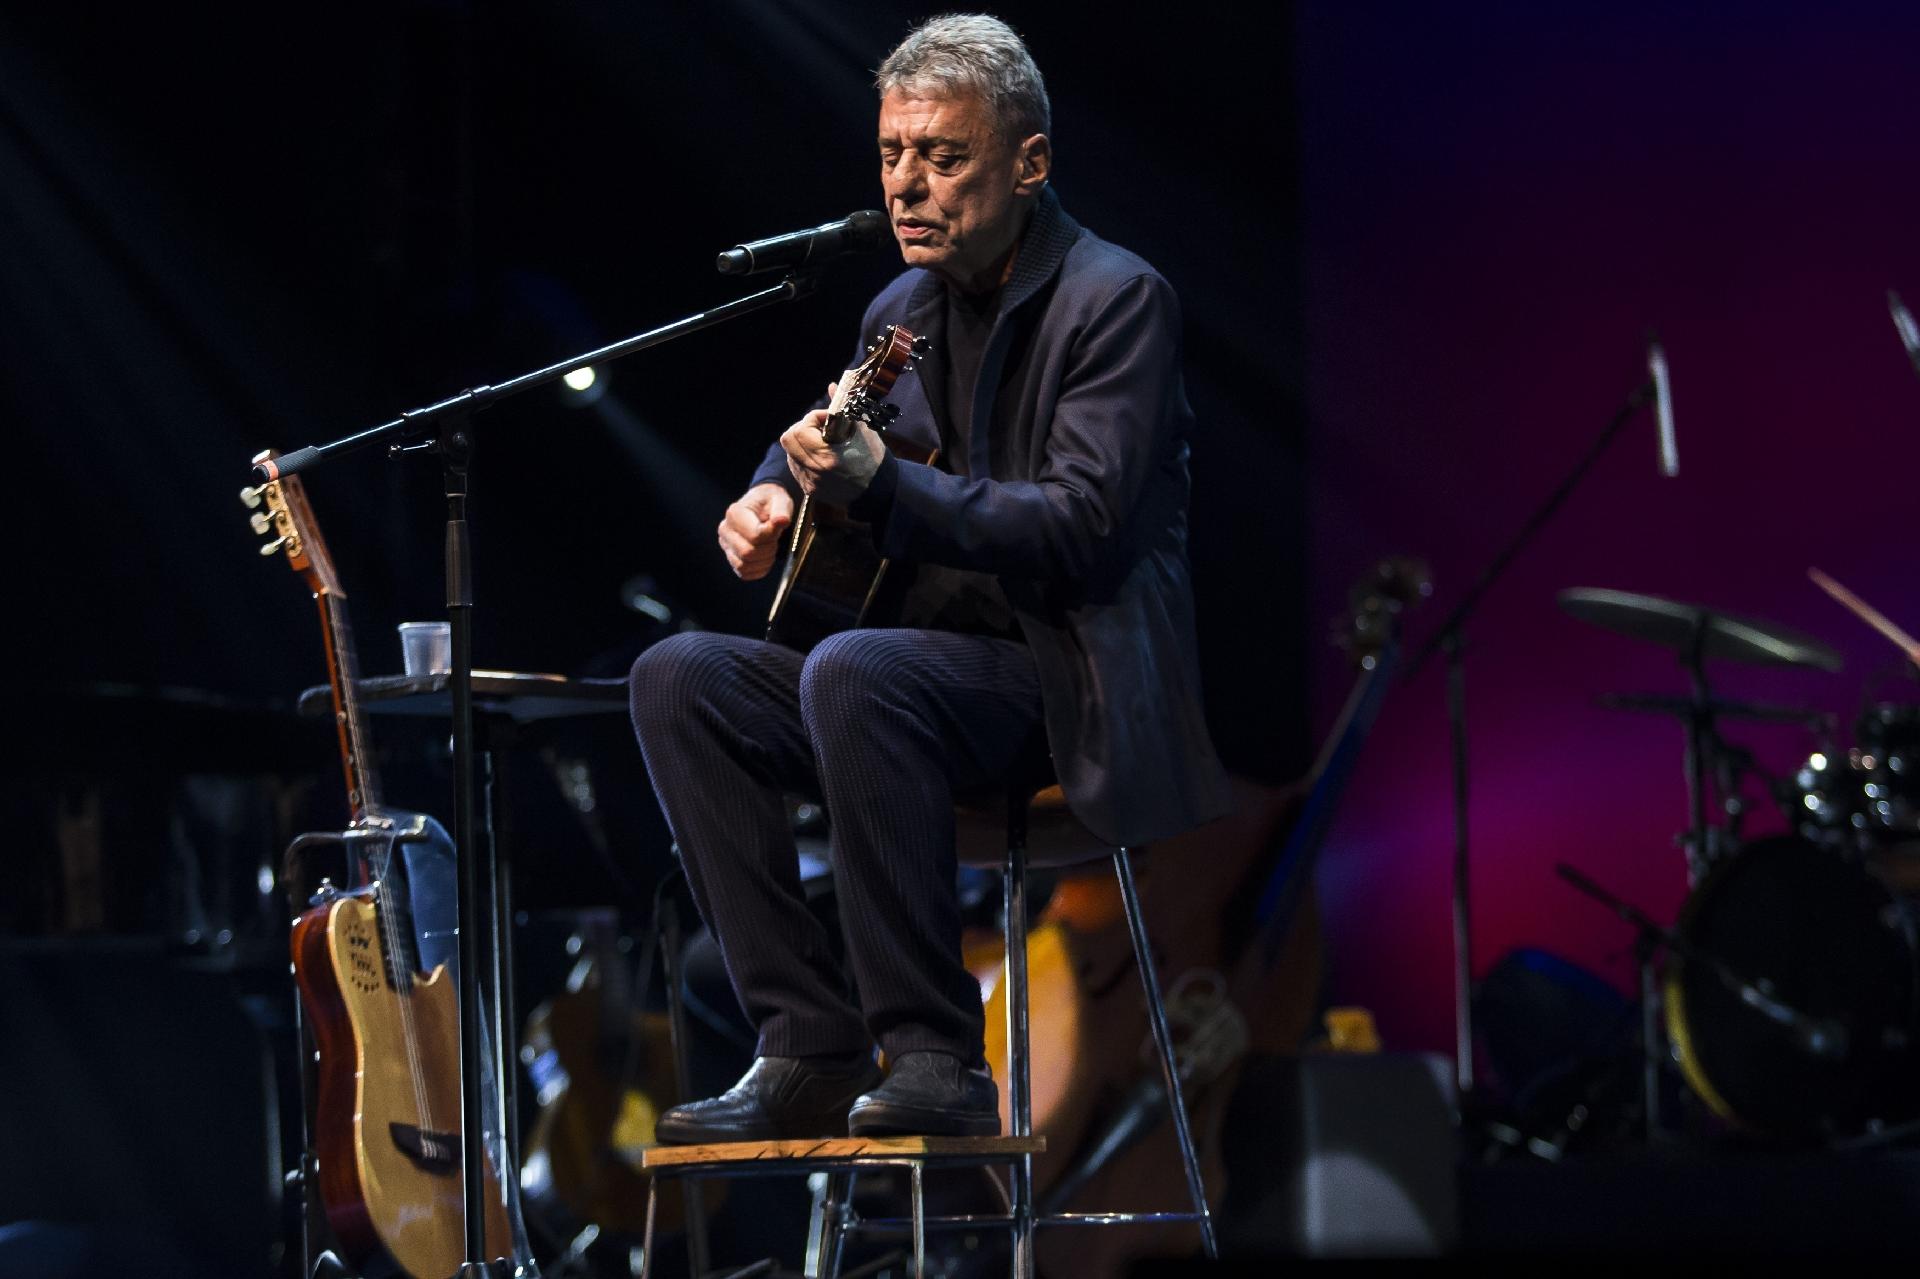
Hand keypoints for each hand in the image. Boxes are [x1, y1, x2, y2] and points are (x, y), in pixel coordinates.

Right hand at [717, 482, 794, 580]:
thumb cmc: (771, 503)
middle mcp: (725, 530)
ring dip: (764, 560)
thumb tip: (782, 521)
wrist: (764, 508)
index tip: (779, 527)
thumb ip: (781, 510)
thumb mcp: (780, 499)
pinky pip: (745, 573)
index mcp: (734, 513)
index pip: (754, 535)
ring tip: (771, 546)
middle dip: (768, 549)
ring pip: (744, 566)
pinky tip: (767, 556)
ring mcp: (726, 546)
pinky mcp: (732, 558)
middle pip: (748, 553)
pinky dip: (760, 569)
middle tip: (775, 538)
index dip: (771, 536)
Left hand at [781, 381, 887, 505]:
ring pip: (789, 453)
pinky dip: (803, 457)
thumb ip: (843, 408)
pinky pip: (795, 467)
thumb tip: (832, 387)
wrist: (878, 490)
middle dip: (802, 429)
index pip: (800, 429)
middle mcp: (814, 472)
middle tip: (820, 429)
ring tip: (821, 443)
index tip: (828, 419)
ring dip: (802, 443)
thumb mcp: (862, 430)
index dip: (813, 418)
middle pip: (788, 440)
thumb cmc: (872, 457)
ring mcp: (810, 482)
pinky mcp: (809, 490)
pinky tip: (820, 456)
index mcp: (827, 457)